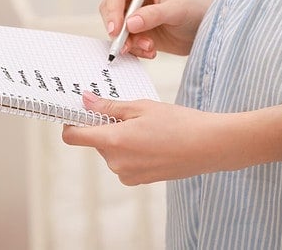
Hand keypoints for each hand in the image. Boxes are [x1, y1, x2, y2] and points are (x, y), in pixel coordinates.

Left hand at [62, 91, 227, 184]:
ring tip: (148, 128)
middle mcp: (116, 163)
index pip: (74, 137)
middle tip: (130, 114)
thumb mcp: (142, 107)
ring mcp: (128, 175)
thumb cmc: (178, 122)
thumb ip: (110, 107)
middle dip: (106, 127)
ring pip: (112, 152)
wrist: (209, 146)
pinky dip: (133, 151)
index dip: (72, 123)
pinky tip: (154, 142)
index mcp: (114, 141)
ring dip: (121, 139)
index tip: (80, 112)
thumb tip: (85, 101)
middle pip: (96, 142)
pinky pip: (125, 163)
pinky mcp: (140, 181)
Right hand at [100, 0, 210, 57]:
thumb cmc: (193, 12)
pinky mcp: (135, 31)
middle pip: (109, 11)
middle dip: (117, 30)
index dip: (113, 10)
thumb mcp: (176, 11)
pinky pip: (124, 42)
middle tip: (126, 45)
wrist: (202, 32)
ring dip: (129, 43)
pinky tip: (151, 52)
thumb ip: (154, 15)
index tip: (117, 29)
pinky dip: (135, 50)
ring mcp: (132, 14)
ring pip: (115, 29)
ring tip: (149, 48)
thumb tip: (130, 23)